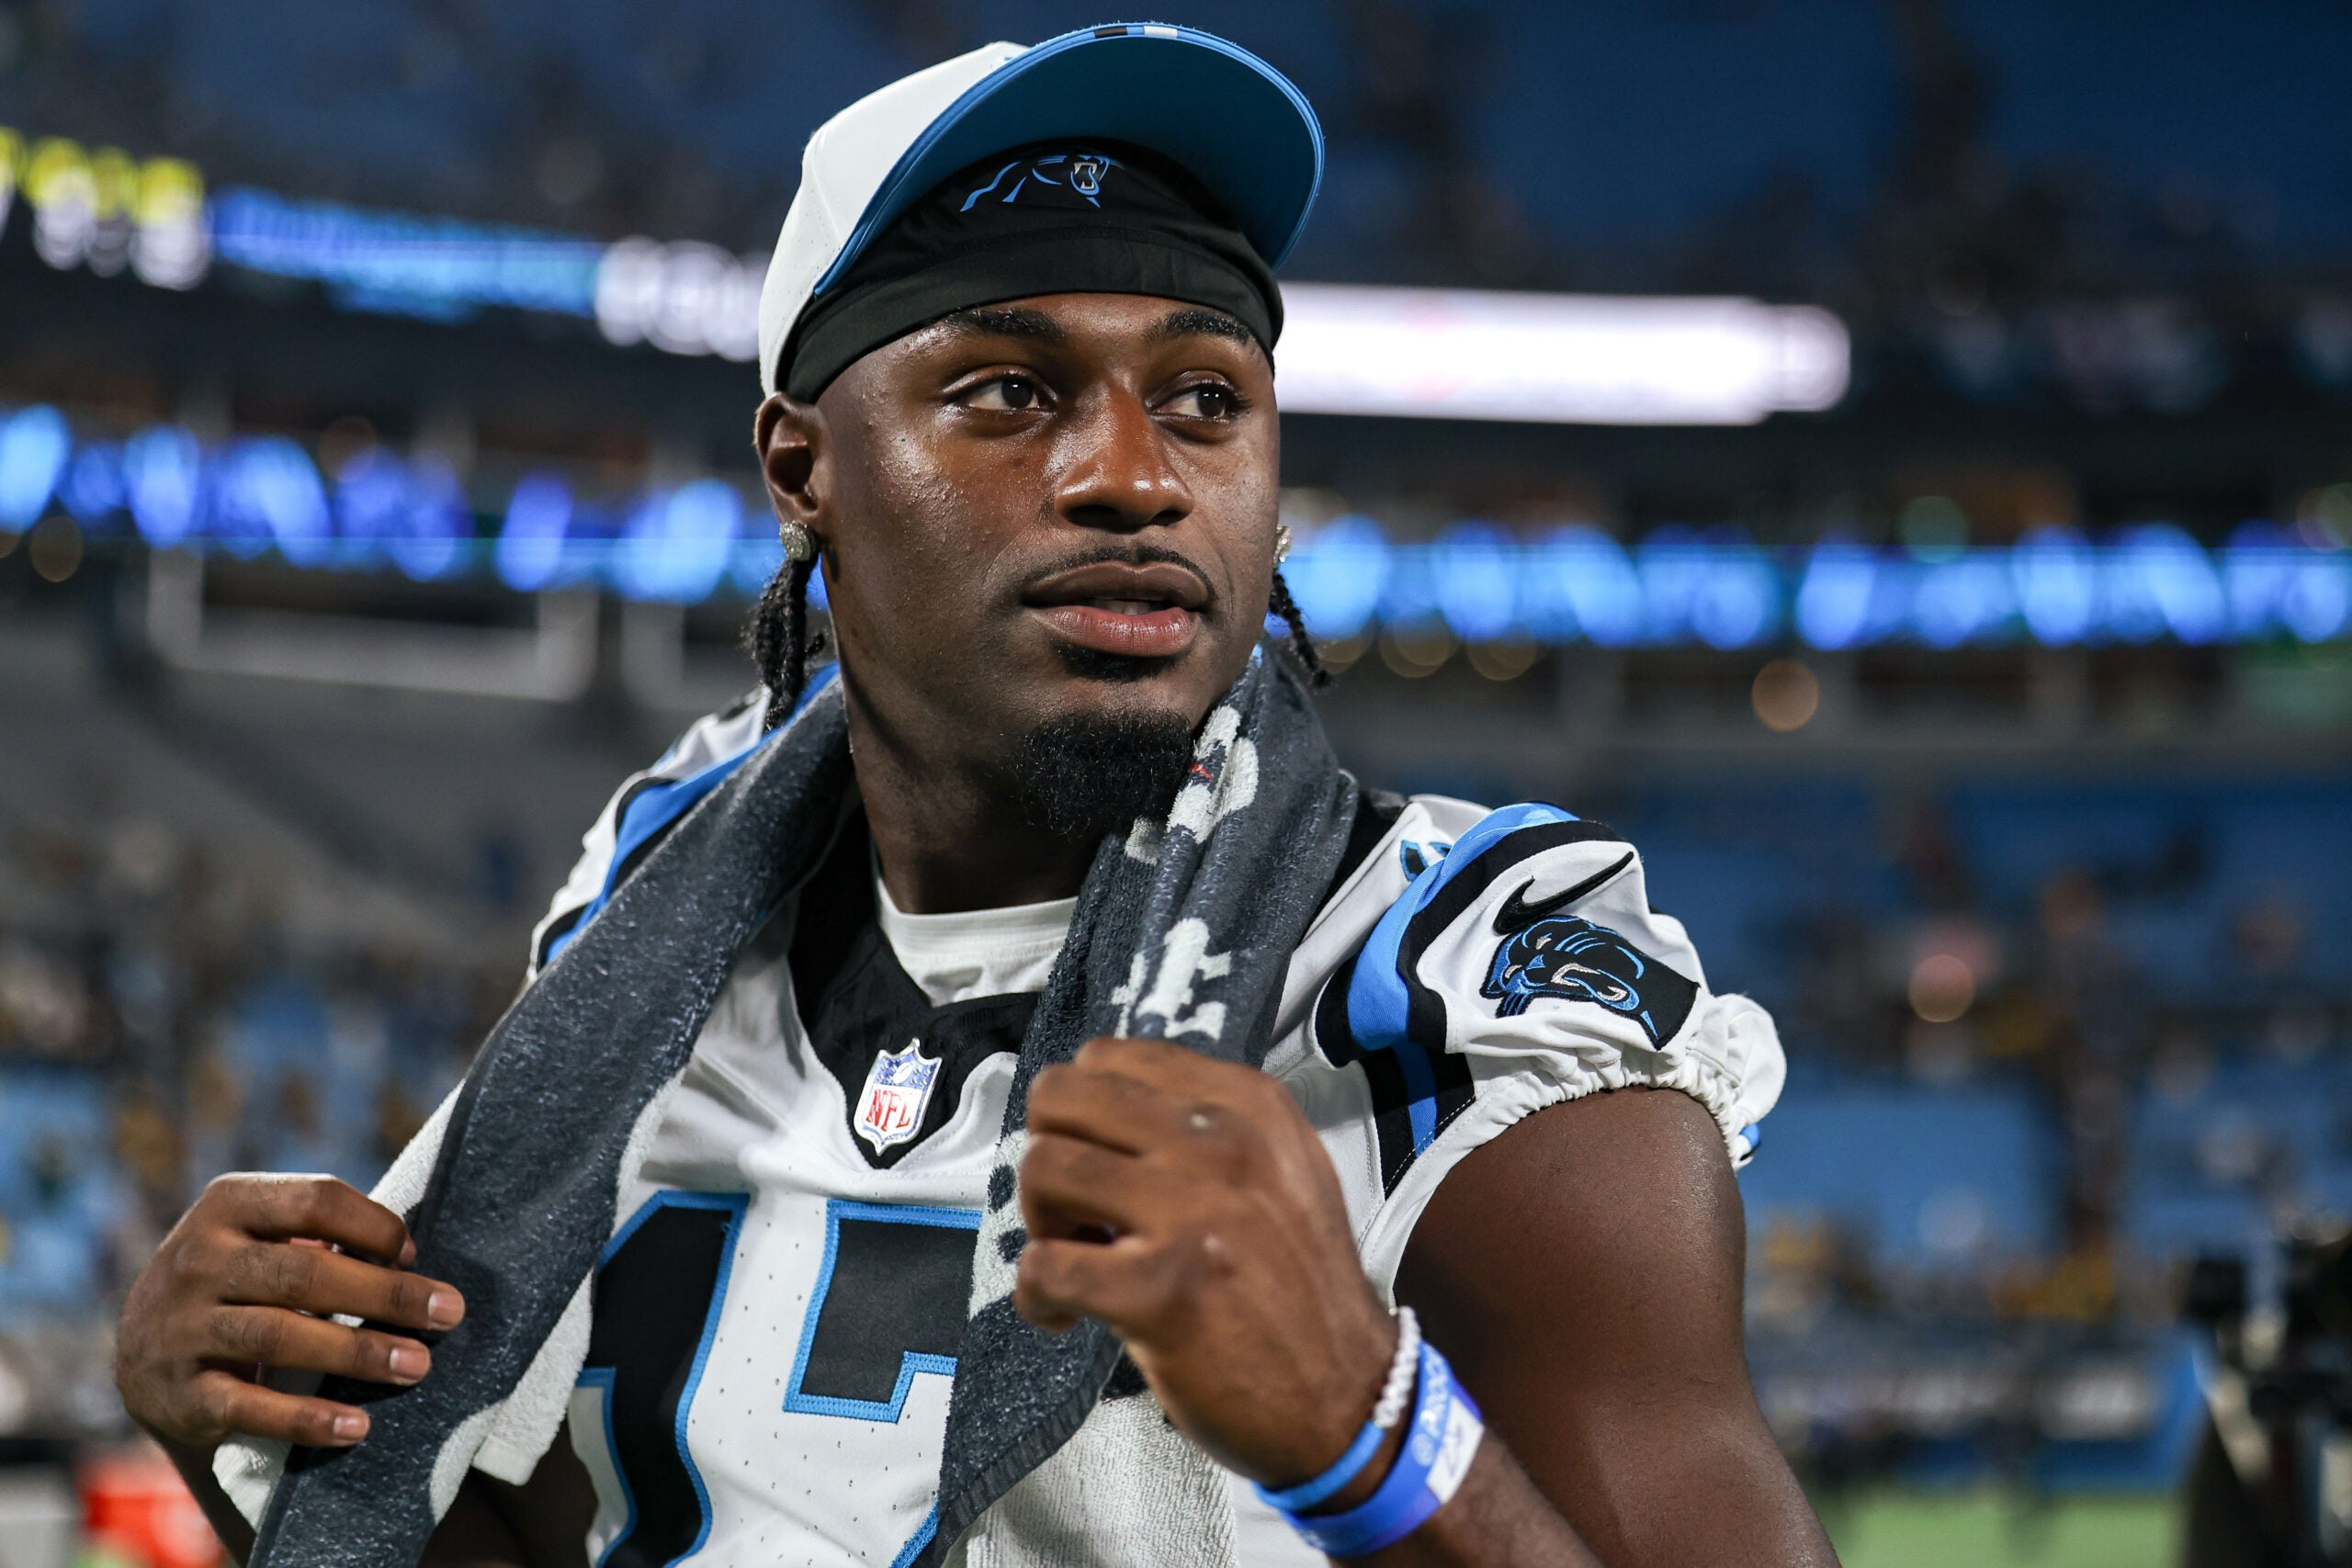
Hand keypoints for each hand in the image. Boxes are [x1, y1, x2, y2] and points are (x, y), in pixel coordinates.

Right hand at [115, 1174, 463, 1448]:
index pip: (316, 1199)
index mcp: (227, 1205)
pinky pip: (250, 1406)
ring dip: (359, 1353)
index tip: (414, 1255)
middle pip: (305, 1273)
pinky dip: (307, 1419)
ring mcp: (182, 1327)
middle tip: (449, 1313)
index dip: (375, 1226)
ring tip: (418, 1365)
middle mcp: (198, 1259)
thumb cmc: (237, 1281)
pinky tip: (358, 1426)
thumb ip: (323, 1236)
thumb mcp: (260, 1236)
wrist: (141, 1352)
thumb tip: (410, 1257)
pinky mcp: (180, 1392)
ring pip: (281, 1336)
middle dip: (386, 1295)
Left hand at [1013, 1038, 1396, 1492]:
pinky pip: (1043, 1266)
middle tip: (1072, 1209)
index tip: (1098, 1161)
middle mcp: (1224, 1144)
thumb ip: (1205, 1123)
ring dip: (1040, 1223)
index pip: (1107, 1058)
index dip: (1079, 1114)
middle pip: (1062, 1099)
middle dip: (1048, 1153)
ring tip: (1076, 1259)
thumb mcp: (1283, 1171)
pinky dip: (1036, 1294)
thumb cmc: (1298, 1287)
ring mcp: (1194, 1215)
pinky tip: (1067, 1313)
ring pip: (1043, 1169)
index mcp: (1249, 1106)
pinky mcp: (1161, 1292)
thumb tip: (1099, 1105)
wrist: (1347, 1396)